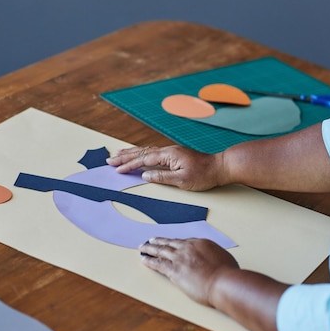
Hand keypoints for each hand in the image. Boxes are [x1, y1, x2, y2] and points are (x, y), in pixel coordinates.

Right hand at [106, 146, 222, 190]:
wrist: (219, 167)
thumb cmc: (203, 175)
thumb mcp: (182, 180)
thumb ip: (162, 177)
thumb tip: (146, 176)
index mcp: (168, 155)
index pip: (144, 160)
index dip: (129, 165)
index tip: (117, 169)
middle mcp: (167, 150)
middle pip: (141, 152)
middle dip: (124, 156)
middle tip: (109, 160)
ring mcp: (171, 151)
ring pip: (146, 151)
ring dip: (131, 153)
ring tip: (118, 155)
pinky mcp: (174, 154)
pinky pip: (152, 152)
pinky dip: (141, 153)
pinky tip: (138, 155)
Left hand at [138, 237, 238, 306]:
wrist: (223, 282)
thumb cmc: (228, 274)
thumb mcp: (224, 258)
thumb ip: (214, 256)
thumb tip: (213, 260)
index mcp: (201, 243)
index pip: (184, 242)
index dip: (175, 243)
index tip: (170, 243)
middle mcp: (188, 247)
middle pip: (170, 243)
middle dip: (159, 241)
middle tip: (151, 240)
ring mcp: (180, 258)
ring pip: (161, 250)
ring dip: (150, 248)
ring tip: (143, 247)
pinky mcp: (174, 271)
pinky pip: (158, 264)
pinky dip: (149, 261)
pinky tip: (144, 259)